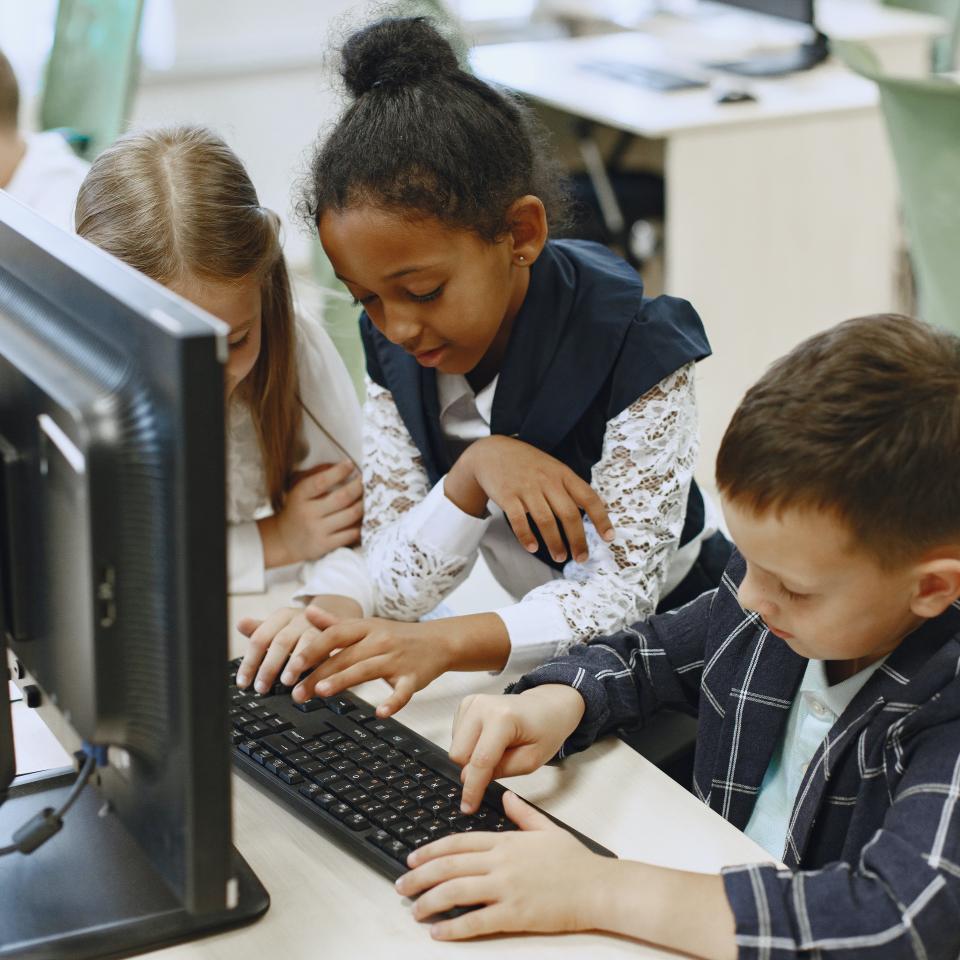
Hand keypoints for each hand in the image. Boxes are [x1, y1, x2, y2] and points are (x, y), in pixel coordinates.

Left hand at [234, 597, 357, 692]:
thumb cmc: (299, 629)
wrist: (335, 617)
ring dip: (295, 664)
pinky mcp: (336, 637)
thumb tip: (240, 623)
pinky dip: (317, 667)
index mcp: (282, 615)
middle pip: (281, 641)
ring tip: (285, 682)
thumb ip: (259, 630)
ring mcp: (319, 626)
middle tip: (261, 688)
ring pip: (305, 644)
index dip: (250, 662)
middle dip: (269, 666)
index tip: (243, 683)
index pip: (260, 637)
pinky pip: (326, 652)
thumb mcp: (278, 629)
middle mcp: (301, 618)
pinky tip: (311, 682)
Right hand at [258, 461, 361, 568]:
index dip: (338, 471)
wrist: (284, 540)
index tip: (350, 464)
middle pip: (342, 498)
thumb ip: (317, 474)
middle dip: (359, 486)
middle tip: (368, 479)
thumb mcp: (299, 489)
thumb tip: (343, 465)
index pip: (321, 481)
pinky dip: (361, 524)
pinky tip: (365, 517)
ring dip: (364, 504)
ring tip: (370, 497)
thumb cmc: (297, 509)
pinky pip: (351, 534)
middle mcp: (308, 513)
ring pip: (351, 515)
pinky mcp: (325, 546)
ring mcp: (317, 531)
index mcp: (300, 496)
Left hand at [281, 611, 511, 716]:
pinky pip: (403, 691)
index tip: (291, 665)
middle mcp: (380, 641)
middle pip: (346, 656)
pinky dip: (393, 702)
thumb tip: (306, 611)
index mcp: (366, 628)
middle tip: (297, 693)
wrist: (439, 641)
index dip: (312, 650)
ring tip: (322, 692)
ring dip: (344, 680)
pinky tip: (381, 713)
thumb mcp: (366, 626)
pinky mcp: (414, 678)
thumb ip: (335, 623)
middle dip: (319, 674)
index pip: (334, 636)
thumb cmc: (396, 636)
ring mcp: (398, 659)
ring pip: (367, 669)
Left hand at [396, 792, 608, 938]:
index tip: (413, 858)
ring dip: (430, 902)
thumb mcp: (546, 828)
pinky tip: (439, 933)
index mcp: (506, 841)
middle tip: (402, 886)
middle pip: (449, 867)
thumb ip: (522, 814)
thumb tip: (506, 797)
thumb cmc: (575, 861)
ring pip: (456, 892)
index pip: (458, 843)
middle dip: (420, 877)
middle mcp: (501, 862)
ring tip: (415, 911)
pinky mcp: (514, 915)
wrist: (597, 887)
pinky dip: (453, 928)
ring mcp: (506, 888)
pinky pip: (476, 921)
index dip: (431, 851)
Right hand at [445, 436, 613, 563]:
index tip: (608, 537)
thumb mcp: (553, 468)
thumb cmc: (529, 465)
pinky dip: (526, 537)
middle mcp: (547, 481)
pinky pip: (518, 520)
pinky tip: (532, 548)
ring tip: (560, 557)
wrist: (493, 451)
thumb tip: (592, 514)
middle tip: (581, 558)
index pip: (588, 497)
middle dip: (577, 540)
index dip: (601, 519)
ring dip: (555, 543)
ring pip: (545, 520)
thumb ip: (570, 488)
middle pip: (568, 514)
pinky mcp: (507, 495)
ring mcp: (527, 488)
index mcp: (563, 474)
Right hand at [450, 686, 585, 812]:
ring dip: (471, 756)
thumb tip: (469, 778)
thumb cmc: (544, 731)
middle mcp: (482, 706)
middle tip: (497, 765)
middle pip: (460, 754)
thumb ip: (501, 770)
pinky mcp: (466, 704)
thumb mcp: (532, 760)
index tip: (467, 807)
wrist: (546, 706)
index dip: (473, 788)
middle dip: (473, 769)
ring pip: (455, 747)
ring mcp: (472, 702)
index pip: (481, 760)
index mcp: (503, 718)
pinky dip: (470, 745)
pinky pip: (456, 737)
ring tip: (496, 749)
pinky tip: (487, 739)